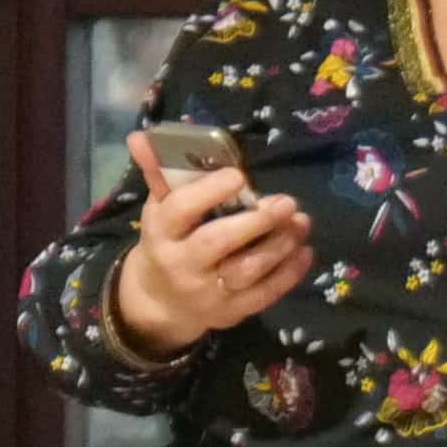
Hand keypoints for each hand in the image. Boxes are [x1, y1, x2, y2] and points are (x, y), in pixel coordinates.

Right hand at [103, 132, 309, 358]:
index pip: (180, 210)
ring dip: (279, 245)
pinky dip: (289, 273)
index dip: (209, 191)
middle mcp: (182, 263)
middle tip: (287, 201)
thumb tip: (142, 135)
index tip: (239, 175)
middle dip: (256, 221)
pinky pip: (264, 294)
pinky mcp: (232, 311)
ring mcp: (208, 291)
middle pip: (217, 242)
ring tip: (301, 221)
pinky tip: (305, 250)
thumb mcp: (160, 208)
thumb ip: (160, 173)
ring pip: (247, 270)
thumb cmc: (169, 241)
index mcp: (162, 231)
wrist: (161, 300)